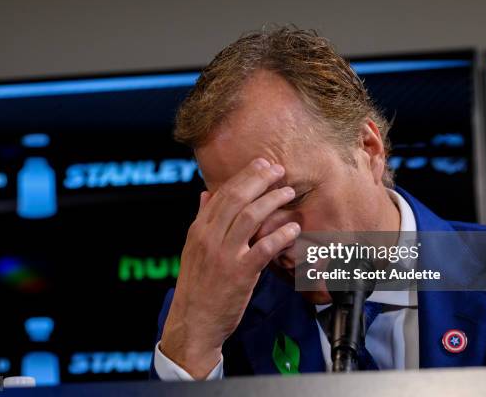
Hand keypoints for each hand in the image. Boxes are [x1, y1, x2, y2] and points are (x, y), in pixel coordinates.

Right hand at [159, 158, 300, 378]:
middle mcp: (210, 238)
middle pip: (237, 198)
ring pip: (251, 217)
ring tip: (288, 193)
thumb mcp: (192, 249)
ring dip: (273, 201)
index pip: (222, 193)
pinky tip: (293, 229)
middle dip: (260, 180)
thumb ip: (201, 220)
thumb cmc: (196, 286)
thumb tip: (205, 195)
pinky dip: (280, 236)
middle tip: (278, 170)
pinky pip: (263, 249)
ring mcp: (224, 255)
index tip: (262, 164)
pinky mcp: (240, 274)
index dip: (245, 175)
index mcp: (198, 230)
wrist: (193, 321)